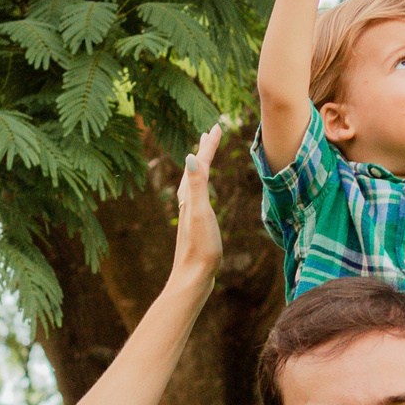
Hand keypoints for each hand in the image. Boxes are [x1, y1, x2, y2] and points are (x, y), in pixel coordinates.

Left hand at [168, 121, 224, 290]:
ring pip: (194, 182)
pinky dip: (199, 186)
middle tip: (210, 134)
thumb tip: (191, 156)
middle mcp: (187, 202)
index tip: (217, 127)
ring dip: (200, 166)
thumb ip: (196, 186)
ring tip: (204, 157)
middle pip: (195, 169)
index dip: (209, 146)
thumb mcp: (200, 213)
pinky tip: (199, 194)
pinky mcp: (195, 225)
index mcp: (190, 196)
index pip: (200, 164)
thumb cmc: (200, 247)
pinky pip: (197, 197)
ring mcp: (190, 214)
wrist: (192, 276)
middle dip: (204, 151)